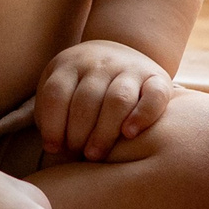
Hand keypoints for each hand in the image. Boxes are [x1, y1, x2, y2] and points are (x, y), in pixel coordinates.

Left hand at [35, 40, 176, 160]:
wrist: (120, 53)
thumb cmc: (81, 86)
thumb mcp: (61, 89)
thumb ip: (53, 113)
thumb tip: (52, 149)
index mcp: (70, 65)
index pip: (56, 93)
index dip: (52, 124)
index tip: (52, 148)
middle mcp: (100, 63)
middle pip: (86, 100)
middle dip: (78, 133)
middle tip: (77, 155)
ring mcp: (130, 69)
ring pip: (118, 99)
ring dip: (104, 131)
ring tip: (95, 155)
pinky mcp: (157, 79)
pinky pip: (154, 96)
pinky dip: (143, 116)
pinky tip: (129, 134)